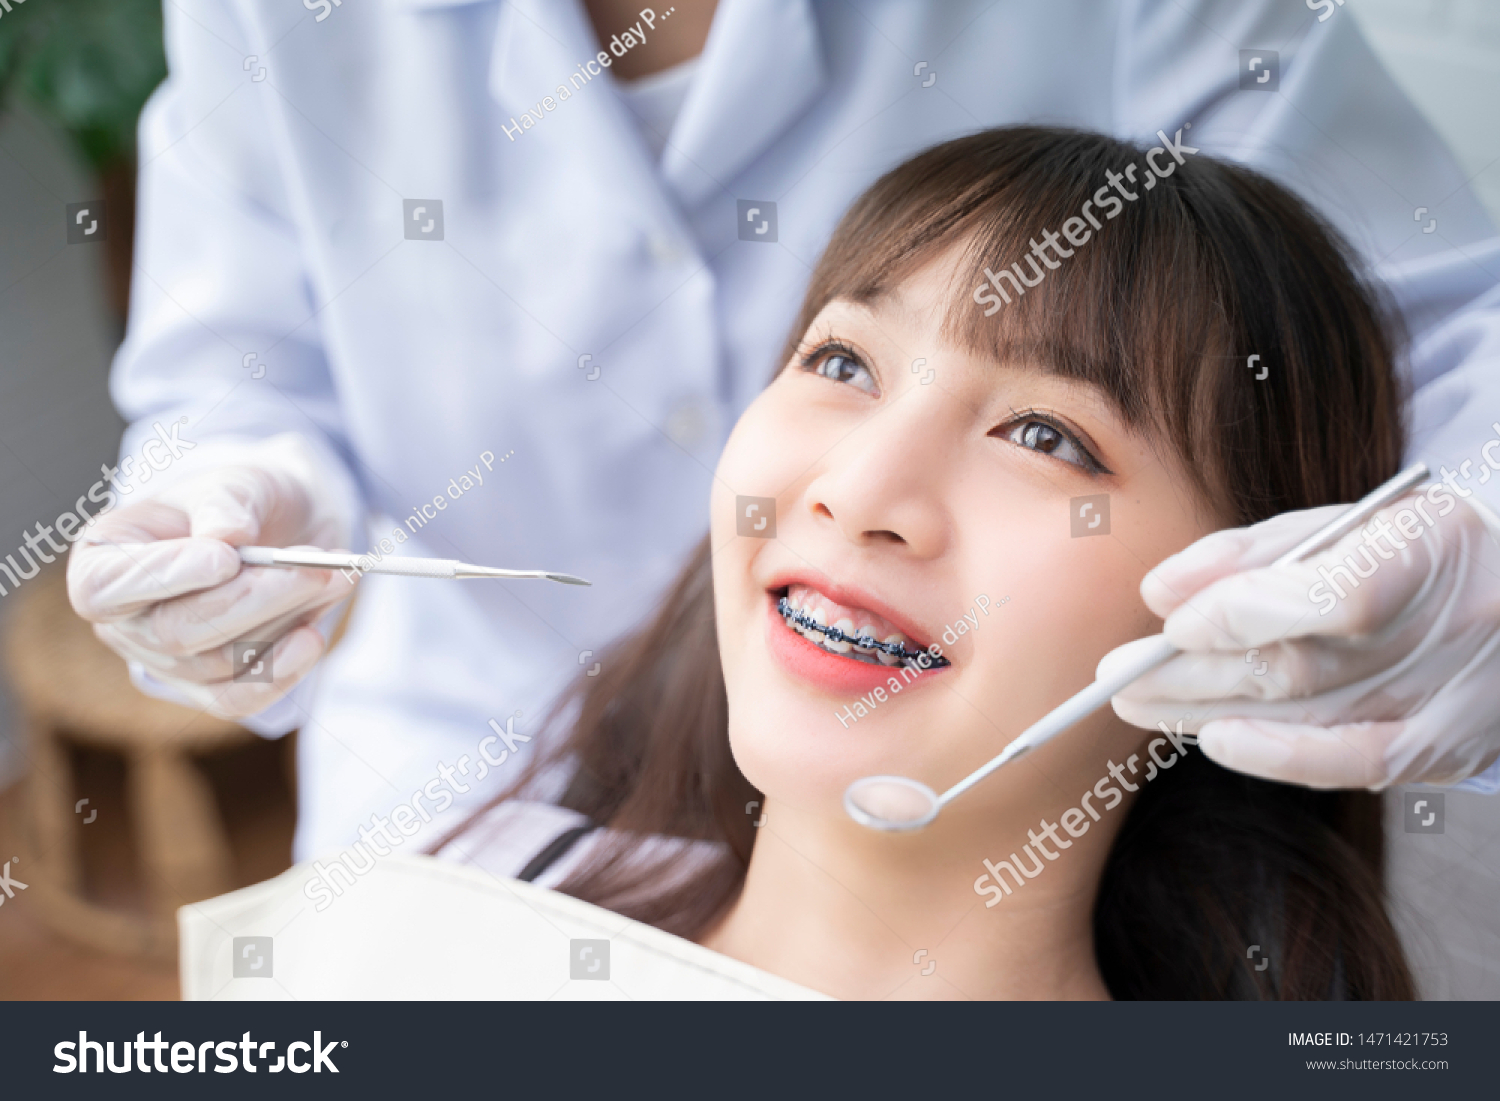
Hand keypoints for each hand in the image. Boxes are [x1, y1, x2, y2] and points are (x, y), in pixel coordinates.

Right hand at [68, 438, 355, 719]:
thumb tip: (226, 536)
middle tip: (315, 566)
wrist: (283, 530)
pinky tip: (313, 636)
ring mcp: (163, 662)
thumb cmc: (243, 503)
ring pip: (219, 663)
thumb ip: (226, 503)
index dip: (164, 577)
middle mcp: (123, 621)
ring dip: (285, 620)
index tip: (227, 557)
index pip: (105, 588)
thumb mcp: (236, 482)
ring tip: (332, 576)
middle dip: (255, 599)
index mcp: (104, 559)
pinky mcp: (208, 690)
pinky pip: (238, 700)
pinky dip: (283, 671)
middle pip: (177, 632)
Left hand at [1101, 491, 1499, 788]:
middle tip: (1116, 676)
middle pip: (1303, 667)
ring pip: (1310, 716)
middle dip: (1192, 673)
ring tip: (1138, 701)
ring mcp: (1456, 698)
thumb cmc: (1418, 547)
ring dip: (1208, 712)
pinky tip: (1213, 741)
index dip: (1243, 614)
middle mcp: (1453, 632)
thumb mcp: (1342, 521)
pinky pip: (1354, 762)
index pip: (1335, 596)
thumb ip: (1249, 554)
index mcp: (1433, 549)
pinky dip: (1276, 755)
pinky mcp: (1450, 746)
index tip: (1170, 624)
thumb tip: (1160, 595)